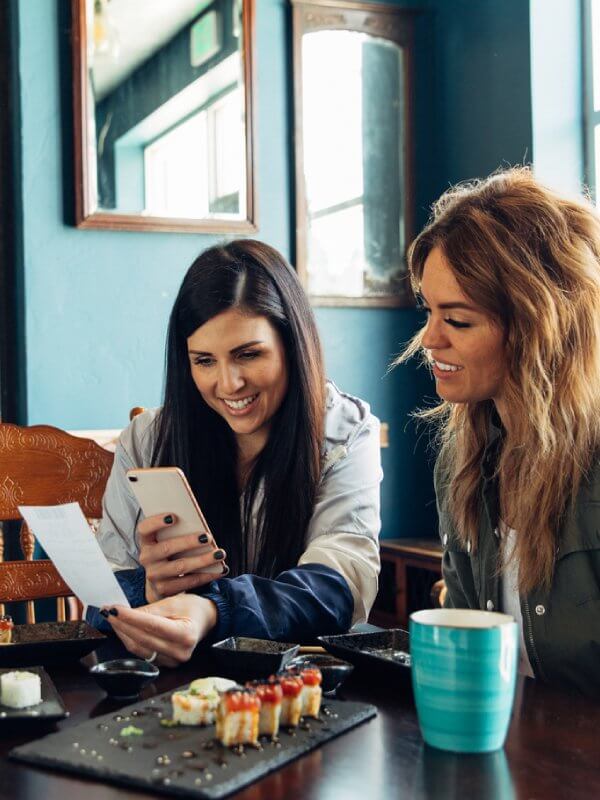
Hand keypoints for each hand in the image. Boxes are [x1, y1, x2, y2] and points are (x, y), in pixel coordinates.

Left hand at [101, 595, 217, 667]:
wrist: (205, 620)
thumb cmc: (192, 608)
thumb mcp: (173, 602)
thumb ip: (149, 610)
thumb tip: (124, 614)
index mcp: (186, 635)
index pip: (152, 626)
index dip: (130, 617)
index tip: (113, 609)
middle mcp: (180, 652)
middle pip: (142, 640)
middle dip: (121, 624)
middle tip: (107, 611)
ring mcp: (172, 661)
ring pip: (138, 648)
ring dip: (122, 633)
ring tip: (113, 618)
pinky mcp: (165, 664)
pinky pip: (142, 652)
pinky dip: (130, 640)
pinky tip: (123, 628)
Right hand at [137, 513, 226, 601]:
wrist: (159, 582)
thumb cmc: (170, 552)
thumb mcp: (167, 540)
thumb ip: (177, 531)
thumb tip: (200, 525)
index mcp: (146, 541)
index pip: (144, 528)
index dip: (156, 522)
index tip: (174, 516)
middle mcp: (146, 558)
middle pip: (166, 548)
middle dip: (188, 542)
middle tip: (207, 537)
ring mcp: (154, 575)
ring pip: (180, 566)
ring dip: (202, 560)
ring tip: (219, 554)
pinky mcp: (165, 589)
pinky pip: (188, 582)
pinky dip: (207, 575)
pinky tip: (220, 569)